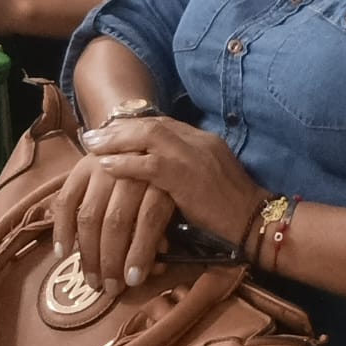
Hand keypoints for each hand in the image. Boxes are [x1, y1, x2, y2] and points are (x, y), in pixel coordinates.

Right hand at [49, 159, 174, 293]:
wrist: (147, 139)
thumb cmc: (165, 179)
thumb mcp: (176, 198)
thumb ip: (165, 226)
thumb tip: (158, 261)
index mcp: (160, 174)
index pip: (149, 217)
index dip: (141, 251)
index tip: (134, 281)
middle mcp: (130, 166)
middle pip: (117, 219)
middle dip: (112, 259)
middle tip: (111, 289)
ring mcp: (102, 164)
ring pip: (90, 214)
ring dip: (89, 252)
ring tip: (92, 280)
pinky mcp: (81, 166)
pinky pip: (66, 200)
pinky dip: (62, 227)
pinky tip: (63, 252)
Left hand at [50, 117, 264, 291]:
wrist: (255, 222)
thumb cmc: (231, 211)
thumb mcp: (209, 181)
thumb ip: (186, 171)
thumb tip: (155, 176)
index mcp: (204, 140)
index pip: (163, 124)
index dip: (133, 128)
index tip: (109, 132)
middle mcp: (199, 141)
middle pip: (152, 124)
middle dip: (118, 129)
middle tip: (91, 136)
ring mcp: (195, 155)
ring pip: (149, 136)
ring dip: (116, 140)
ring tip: (92, 147)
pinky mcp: (188, 177)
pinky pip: (150, 165)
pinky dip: (125, 164)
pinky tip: (106, 167)